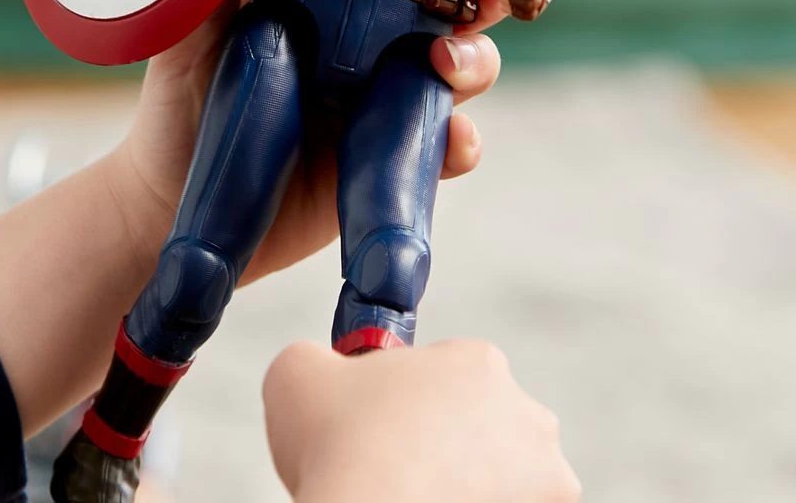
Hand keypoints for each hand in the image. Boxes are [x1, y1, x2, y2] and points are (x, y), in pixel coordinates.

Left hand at [112, 0, 510, 283]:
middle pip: (450, 7)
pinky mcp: (386, 161)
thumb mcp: (190, 32)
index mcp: (330, 0)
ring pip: (460, 71)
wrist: (172, 199)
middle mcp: (367, 46)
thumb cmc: (180, 103)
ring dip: (475, 60)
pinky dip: (460, 144)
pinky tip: (452, 141)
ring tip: (449, 63)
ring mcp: (380, 102)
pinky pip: (442, 149)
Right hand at [263, 340, 580, 502]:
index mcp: (478, 361)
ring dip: (472, 483)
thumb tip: (319, 368)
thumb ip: (317, 355)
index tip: (383, 422)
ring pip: (507, 476)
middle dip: (448, 440)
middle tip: (399, 465)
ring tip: (415, 496)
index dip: (409, 395)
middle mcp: (528, 415)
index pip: (447, 370)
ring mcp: (545, 480)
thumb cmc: (337, 448)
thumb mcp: (299, 370)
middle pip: (484, 422)